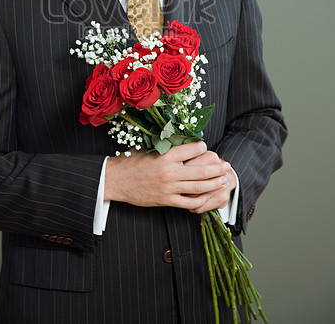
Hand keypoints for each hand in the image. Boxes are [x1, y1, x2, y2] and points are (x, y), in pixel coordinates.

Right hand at [104, 141, 231, 210]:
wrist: (115, 180)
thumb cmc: (131, 161)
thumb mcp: (148, 147)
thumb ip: (165, 145)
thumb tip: (181, 139)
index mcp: (166, 155)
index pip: (193, 149)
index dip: (202, 147)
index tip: (206, 147)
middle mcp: (170, 171)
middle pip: (201, 170)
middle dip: (216, 168)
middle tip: (226, 165)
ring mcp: (169, 187)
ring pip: (198, 187)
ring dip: (213, 183)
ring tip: (223, 180)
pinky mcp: (166, 200)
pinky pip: (188, 202)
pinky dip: (200, 200)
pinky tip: (207, 196)